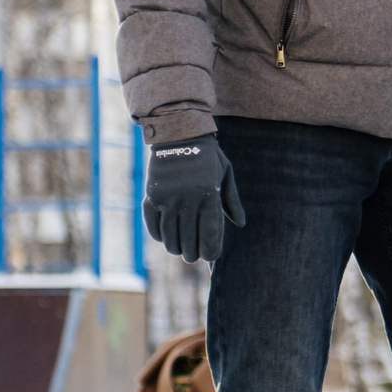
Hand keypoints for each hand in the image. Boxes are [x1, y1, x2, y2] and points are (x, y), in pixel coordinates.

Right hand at [144, 132, 246, 263]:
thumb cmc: (207, 156)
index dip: (211, 249)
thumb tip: (241, 223)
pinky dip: (159, 235)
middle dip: (193, 253)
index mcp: (209, 194)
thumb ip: (231, 200)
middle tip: (194, 256)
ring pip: (170, 236)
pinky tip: (165, 238)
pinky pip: (153, 225)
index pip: (210, 232)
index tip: (211, 257)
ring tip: (180, 250)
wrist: (177, 134)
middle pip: (190, 239)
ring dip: (175, 247)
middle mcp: (188, 199)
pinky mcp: (151, 196)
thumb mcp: (225, 173)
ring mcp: (167, 198)